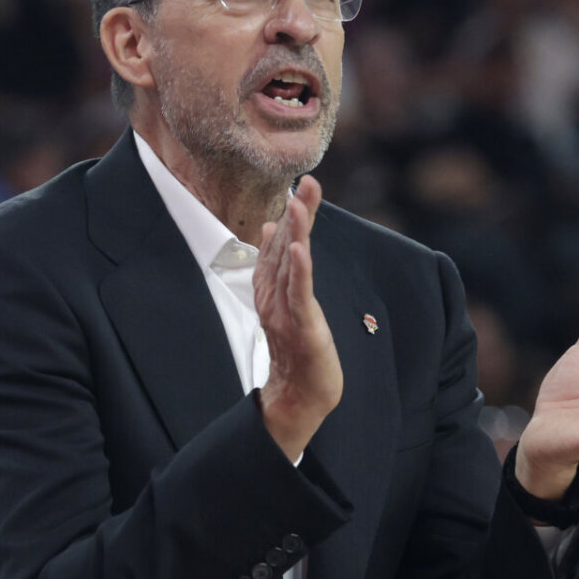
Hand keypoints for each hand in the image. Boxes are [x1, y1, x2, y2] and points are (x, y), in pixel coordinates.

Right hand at [254, 175, 342, 460]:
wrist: (298, 396)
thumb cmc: (297, 351)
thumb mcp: (290, 303)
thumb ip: (280, 268)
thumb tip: (271, 229)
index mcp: (273, 289)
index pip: (283, 245)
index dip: (294, 215)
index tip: (303, 185)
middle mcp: (275, 295)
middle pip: (286, 248)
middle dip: (298, 214)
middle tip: (307, 181)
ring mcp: (286, 310)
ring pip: (290, 265)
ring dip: (295, 233)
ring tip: (298, 204)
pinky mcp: (300, 325)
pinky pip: (298, 293)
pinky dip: (297, 270)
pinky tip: (299, 248)